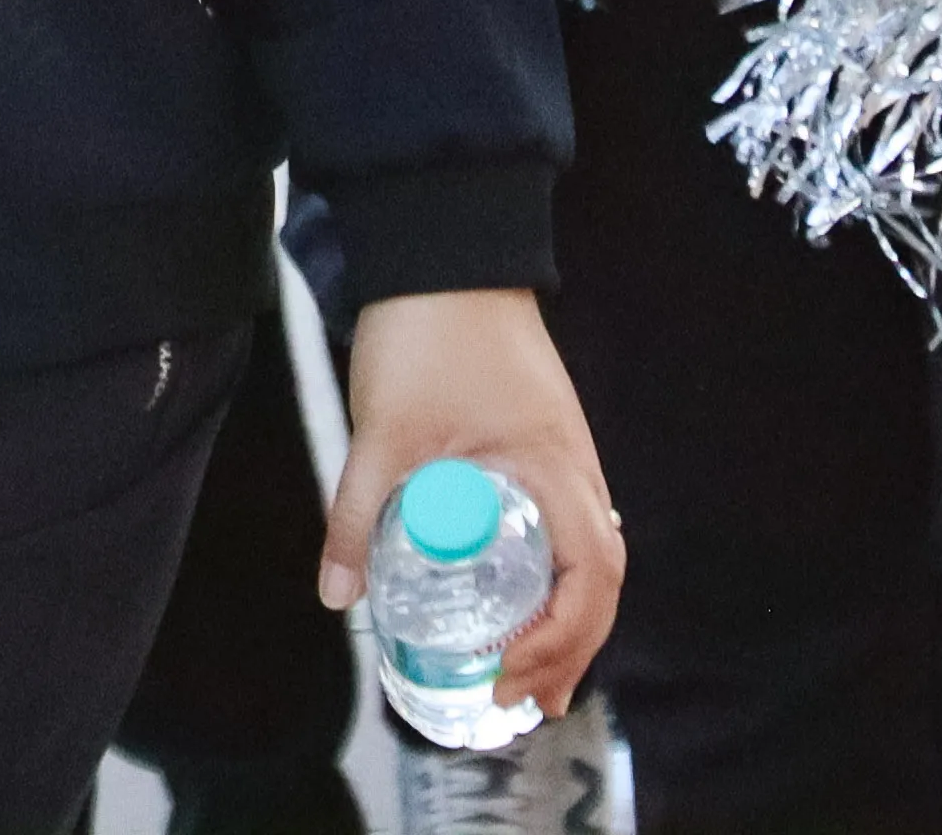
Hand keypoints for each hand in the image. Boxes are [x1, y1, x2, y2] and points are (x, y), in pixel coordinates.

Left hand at [318, 285, 621, 732]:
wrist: (444, 243)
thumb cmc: (425, 332)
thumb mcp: (383, 433)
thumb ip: (359, 514)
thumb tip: (338, 595)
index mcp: (551, 467)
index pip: (591, 575)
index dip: (563, 640)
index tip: (514, 676)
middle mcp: (573, 465)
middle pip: (604, 575)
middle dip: (574, 647)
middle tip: (528, 699)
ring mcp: (563, 450)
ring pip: (592, 549)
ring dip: (571, 615)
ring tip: (532, 670)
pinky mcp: (542, 438)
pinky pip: (569, 522)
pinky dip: (556, 573)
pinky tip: (524, 595)